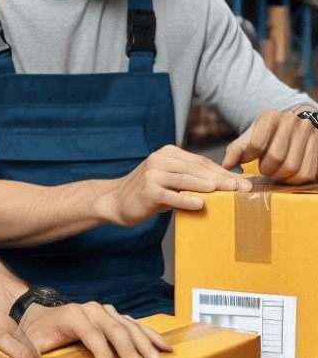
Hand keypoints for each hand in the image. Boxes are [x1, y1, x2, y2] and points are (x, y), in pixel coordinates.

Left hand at [20, 301, 172, 357]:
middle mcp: (91, 310)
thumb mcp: (31, 344)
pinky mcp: (113, 315)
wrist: (39, 314)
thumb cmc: (38, 332)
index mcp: (72, 315)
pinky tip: (164, 347)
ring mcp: (104, 311)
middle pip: (114, 328)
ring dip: (145, 343)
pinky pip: (135, 324)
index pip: (91, 334)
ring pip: (128, 325)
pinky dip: (149, 335)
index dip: (102, 352)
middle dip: (130, 349)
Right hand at [99, 144, 250, 226]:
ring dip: (209, 186)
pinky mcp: (147, 190)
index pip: (201, 162)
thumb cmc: (147, 193)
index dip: (224, 172)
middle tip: (243, 188)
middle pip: (197, 169)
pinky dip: (186, 200)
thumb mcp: (168, 180)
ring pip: (186, 179)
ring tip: (229, 192)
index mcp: (168, 153)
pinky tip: (201, 204)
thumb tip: (224, 184)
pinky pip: (170, 195)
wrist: (114, 201)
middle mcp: (159, 159)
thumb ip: (189, 178)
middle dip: (223, 179)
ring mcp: (152, 174)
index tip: (243, 182)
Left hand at [222, 108, 317, 182]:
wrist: (295, 125)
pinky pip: (306, 173)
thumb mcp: (250, 136)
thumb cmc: (268, 134)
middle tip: (264, 169)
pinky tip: (288, 174)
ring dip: (280, 176)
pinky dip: (294, 179)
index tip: (248, 159)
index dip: (248, 158)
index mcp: (271, 116)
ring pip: (292, 168)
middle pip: (276, 158)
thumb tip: (226, 166)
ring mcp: (310, 133)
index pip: (255, 144)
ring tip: (276, 172)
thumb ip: (236, 149)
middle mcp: (292, 121)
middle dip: (266, 169)